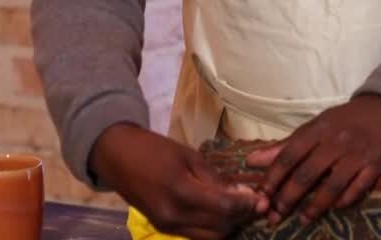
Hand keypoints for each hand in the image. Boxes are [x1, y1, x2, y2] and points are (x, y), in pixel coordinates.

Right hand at [90, 123, 268, 239]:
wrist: (117, 157)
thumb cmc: (153, 149)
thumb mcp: (188, 155)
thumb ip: (215, 178)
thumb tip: (241, 192)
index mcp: (180, 192)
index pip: (224, 208)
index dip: (247, 205)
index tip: (263, 198)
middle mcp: (174, 216)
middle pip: (220, 227)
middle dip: (241, 217)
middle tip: (255, 202)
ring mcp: (167, 226)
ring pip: (210, 236)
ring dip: (228, 225)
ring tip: (240, 208)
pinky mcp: (164, 228)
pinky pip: (196, 234)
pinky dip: (212, 227)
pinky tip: (221, 212)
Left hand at [246, 94, 380, 224]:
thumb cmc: (345, 120)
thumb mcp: (315, 125)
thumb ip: (285, 145)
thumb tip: (252, 161)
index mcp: (318, 129)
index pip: (289, 155)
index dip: (273, 176)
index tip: (263, 194)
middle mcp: (336, 141)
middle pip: (307, 174)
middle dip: (288, 197)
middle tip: (276, 214)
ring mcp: (357, 154)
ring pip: (332, 185)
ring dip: (315, 206)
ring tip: (303, 219)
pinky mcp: (376, 165)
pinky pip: (358, 188)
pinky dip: (345, 200)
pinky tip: (335, 207)